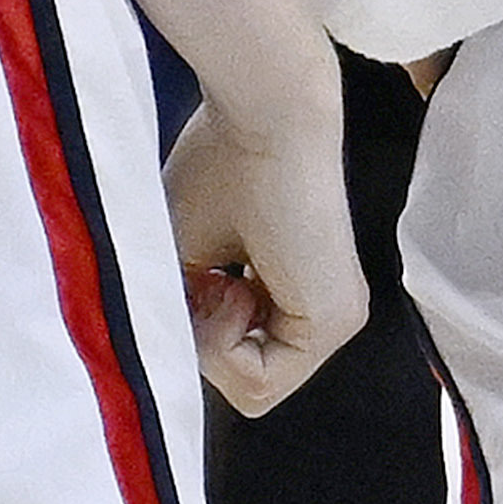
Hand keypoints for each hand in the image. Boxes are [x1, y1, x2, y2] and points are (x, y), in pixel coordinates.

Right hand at [163, 87, 368, 413]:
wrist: (264, 114)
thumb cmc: (221, 161)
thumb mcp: (186, 256)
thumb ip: (186, 313)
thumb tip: (166, 359)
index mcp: (295, 291)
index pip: (234, 355)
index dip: (193, 326)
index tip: (192, 273)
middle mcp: (324, 310)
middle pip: (240, 378)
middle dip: (201, 335)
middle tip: (205, 273)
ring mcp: (336, 318)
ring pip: (248, 388)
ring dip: (210, 336)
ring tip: (219, 273)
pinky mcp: (335, 319)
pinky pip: (260, 384)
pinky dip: (224, 342)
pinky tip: (235, 283)